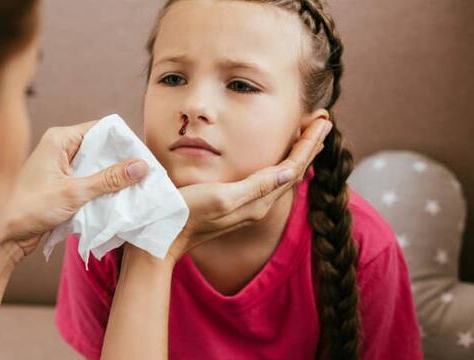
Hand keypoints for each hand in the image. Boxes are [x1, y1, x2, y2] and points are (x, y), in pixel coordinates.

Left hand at [3, 120, 148, 256]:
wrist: (3, 235)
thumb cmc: (29, 208)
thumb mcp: (74, 193)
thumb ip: (108, 179)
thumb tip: (141, 166)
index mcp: (60, 139)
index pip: (101, 129)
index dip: (123, 141)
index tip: (144, 155)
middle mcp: (62, 149)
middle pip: (102, 148)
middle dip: (122, 162)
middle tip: (146, 174)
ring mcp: (63, 168)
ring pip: (98, 167)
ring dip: (114, 178)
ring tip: (139, 187)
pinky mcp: (64, 186)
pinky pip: (91, 182)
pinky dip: (104, 190)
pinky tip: (121, 198)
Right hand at [166, 119, 331, 262]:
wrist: (165, 235)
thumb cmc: (188, 212)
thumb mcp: (222, 197)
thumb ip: (256, 186)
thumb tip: (290, 169)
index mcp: (259, 200)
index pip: (293, 167)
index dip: (308, 143)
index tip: (322, 119)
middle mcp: (259, 204)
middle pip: (293, 170)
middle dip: (309, 145)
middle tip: (323, 120)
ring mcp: (249, 206)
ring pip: (283, 175)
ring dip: (298, 153)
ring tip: (308, 136)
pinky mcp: (238, 204)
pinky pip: (270, 181)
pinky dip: (281, 163)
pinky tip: (280, 160)